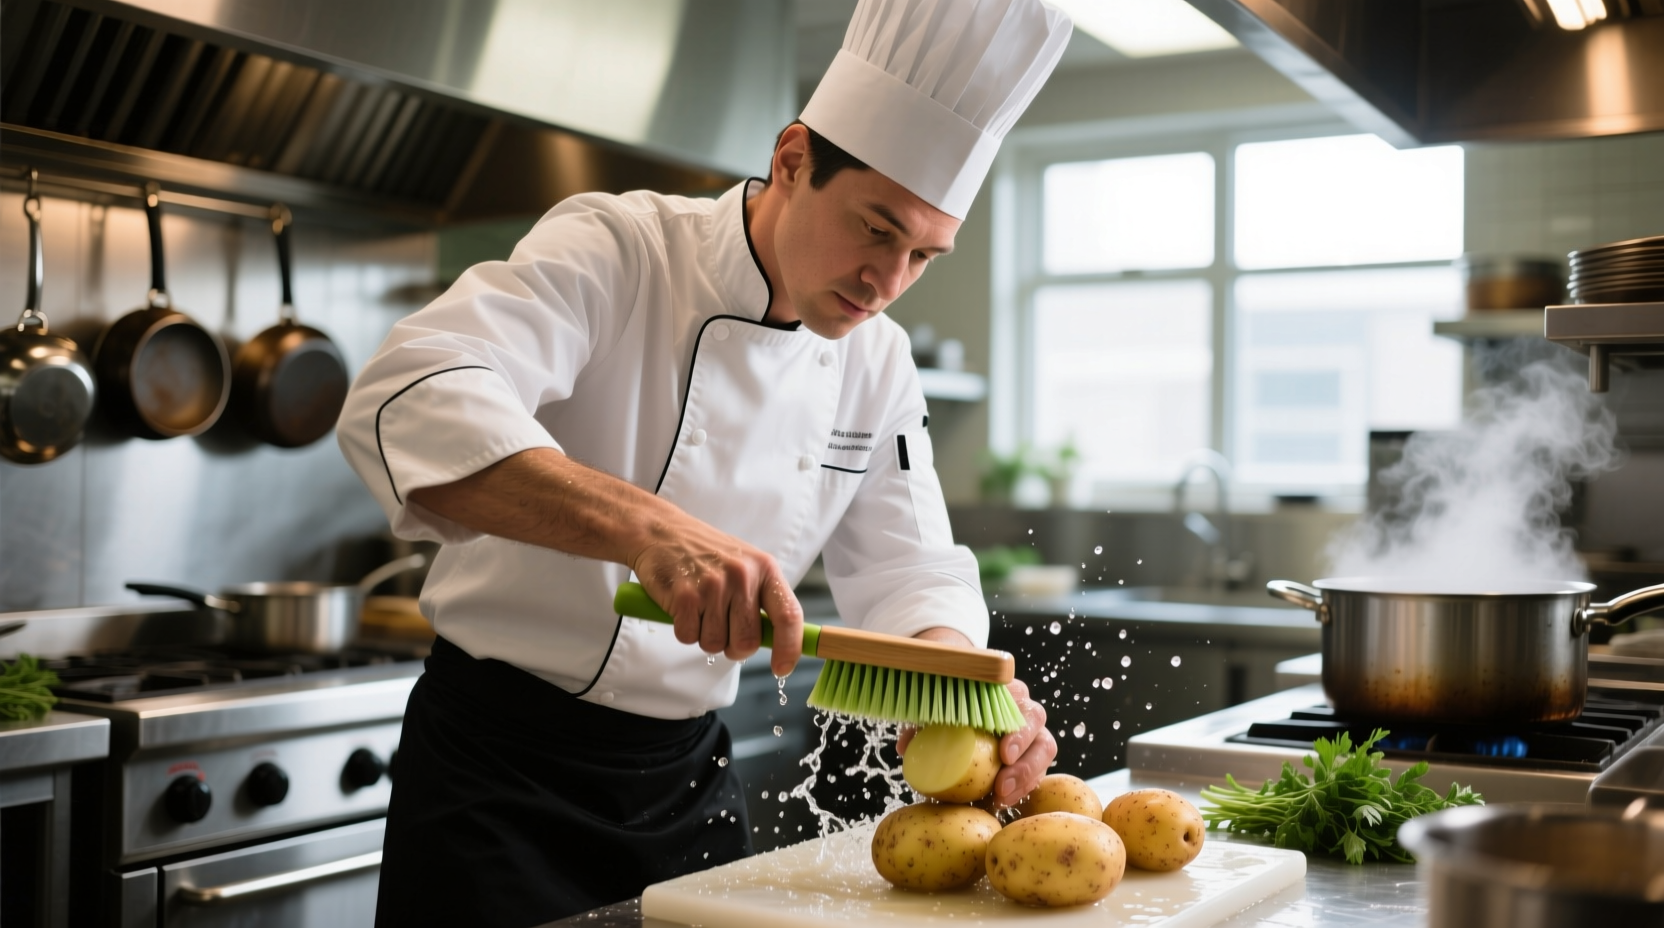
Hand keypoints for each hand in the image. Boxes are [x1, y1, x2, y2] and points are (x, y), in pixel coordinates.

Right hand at [630, 517, 804, 677]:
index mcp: (765, 568)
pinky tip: (683, 606)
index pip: (789, 616)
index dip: (789, 648)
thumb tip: (777, 641)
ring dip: (705, 636)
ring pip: (715, 644)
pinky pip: (688, 637)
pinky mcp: (685, 595)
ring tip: (699, 609)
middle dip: (734, 648)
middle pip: (748, 642)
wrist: (662, 532)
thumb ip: (762, 600)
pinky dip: (684, 630)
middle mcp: (742, 575)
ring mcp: (713, 585)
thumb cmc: (707, 554)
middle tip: (722, 630)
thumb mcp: (746, 566)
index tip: (782, 668)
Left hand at [893, 674, 1055, 810]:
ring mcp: (1032, 735)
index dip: (1017, 730)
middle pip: (1039, 730)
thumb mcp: (934, 713)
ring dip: (1026, 778)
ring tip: (1002, 799)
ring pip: (1044, 752)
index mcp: (1004, 692)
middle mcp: (1023, 710)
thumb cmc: (949, 710)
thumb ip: (921, 725)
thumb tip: (905, 747)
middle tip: (1003, 784)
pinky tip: (1000, 804)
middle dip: (1026, 760)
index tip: (1003, 754)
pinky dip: (1021, 789)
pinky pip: (1036, 773)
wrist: (963, 714)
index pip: (1020, 702)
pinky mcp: (1032, 757)